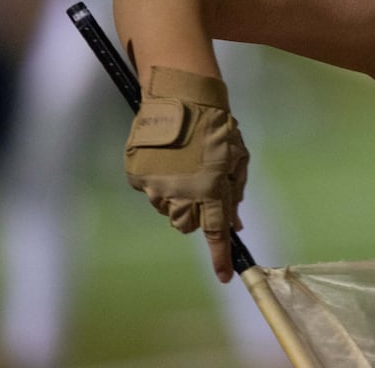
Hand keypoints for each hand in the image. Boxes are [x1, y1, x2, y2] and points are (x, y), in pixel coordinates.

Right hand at [125, 66, 248, 281]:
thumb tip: (236, 223)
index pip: (216, 232)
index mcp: (211, 188)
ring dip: (177, 197)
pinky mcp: (136, 177)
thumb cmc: (216, 126)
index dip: (220, 256)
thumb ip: (235, 192)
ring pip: (168, 209)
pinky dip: (159, 182)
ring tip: (183, 166)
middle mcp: (181, 193)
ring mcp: (155, 187)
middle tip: (200, 190)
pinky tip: (166, 159)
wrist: (181, 98)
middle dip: (196, 215)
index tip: (225, 277)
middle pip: (187, 225)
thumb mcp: (237, 157)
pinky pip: (151, 191)